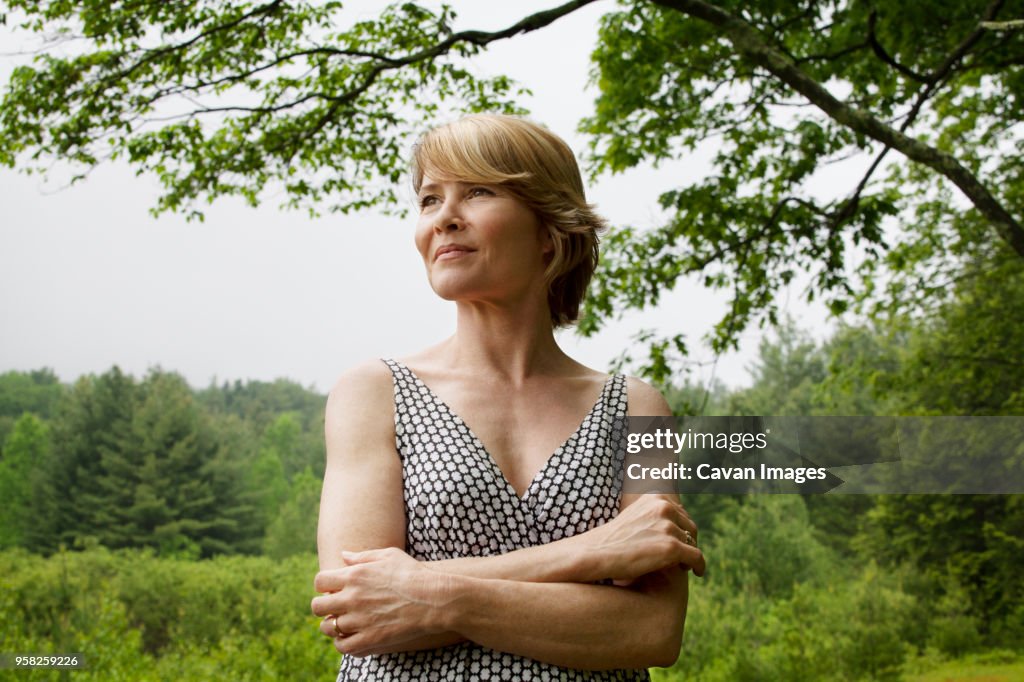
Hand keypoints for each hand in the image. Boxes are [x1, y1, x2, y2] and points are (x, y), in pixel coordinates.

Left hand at [311, 547, 452, 655]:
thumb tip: (344, 555)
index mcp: (354, 575)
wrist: (433, 598)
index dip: (324, 585)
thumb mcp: (388, 555)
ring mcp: (359, 619)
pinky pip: (343, 646)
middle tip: (333, 607)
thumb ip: (362, 556)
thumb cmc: (413, 573)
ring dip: (331, 625)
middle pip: (318, 606)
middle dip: (323, 606)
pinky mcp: (369, 638)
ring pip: (328, 627)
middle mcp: (352, 597)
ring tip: (342, 623)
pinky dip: (342, 643)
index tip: (332, 588)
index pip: (320, 581)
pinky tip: (350, 637)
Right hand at [579, 495, 704, 582]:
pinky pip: (696, 557)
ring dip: (689, 554)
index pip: (680, 512)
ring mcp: (668, 526)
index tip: (680, 540)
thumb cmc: (613, 539)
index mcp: (655, 497)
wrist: (596, 554)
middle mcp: (663, 507)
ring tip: (683, 566)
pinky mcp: (671, 547)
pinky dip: (699, 566)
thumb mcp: (634, 516)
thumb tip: (677, 521)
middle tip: (683, 556)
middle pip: (690, 526)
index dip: (681, 528)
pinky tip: (697, 572)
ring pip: (693, 542)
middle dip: (688, 541)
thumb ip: (654, 514)